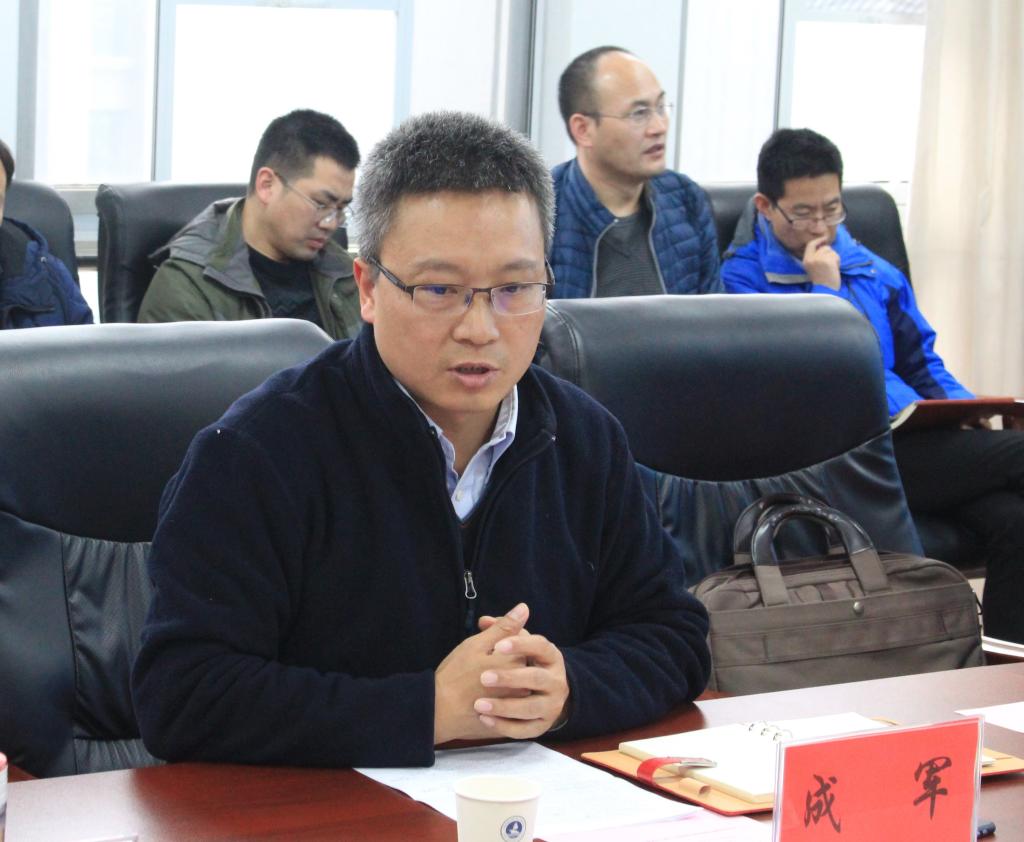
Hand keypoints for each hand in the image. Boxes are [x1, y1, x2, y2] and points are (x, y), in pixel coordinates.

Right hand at [433, 603, 530, 744]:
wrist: (439, 713)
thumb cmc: (455, 675)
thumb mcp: (476, 645)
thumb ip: (503, 627)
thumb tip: (524, 607)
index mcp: (516, 662)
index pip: (524, 642)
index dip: (505, 636)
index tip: (487, 639)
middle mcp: (523, 684)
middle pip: (523, 663)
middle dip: (506, 655)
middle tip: (481, 660)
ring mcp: (518, 705)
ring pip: (520, 683)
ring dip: (507, 676)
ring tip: (482, 677)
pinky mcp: (510, 720)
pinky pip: (514, 704)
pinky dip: (503, 695)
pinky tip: (485, 693)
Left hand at [472, 630, 570, 739]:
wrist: (543, 696)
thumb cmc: (524, 664)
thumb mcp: (518, 646)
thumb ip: (501, 632)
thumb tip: (484, 620)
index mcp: (552, 657)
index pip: (541, 646)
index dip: (521, 644)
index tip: (497, 645)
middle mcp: (557, 681)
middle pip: (537, 678)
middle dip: (511, 678)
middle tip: (484, 677)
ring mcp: (552, 706)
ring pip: (531, 708)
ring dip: (504, 706)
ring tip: (479, 704)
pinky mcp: (542, 726)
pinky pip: (525, 730)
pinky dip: (504, 726)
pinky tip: (484, 718)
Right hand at [802, 235, 840, 288]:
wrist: (825, 291)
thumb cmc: (821, 281)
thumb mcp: (813, 268)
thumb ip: (815, 257)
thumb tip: (824, 246)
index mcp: (806, 260)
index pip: (811, 244)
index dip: (818, 240)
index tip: (824, 239)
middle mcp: (811, 258)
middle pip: (824, 247)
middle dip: (829, 253)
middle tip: (829, 264)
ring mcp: (819, 259)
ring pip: (830, 250)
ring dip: (833, 257)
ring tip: (831, 268)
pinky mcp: (828, 260)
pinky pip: (835, 255)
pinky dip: (837, 261)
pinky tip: (834, 269)